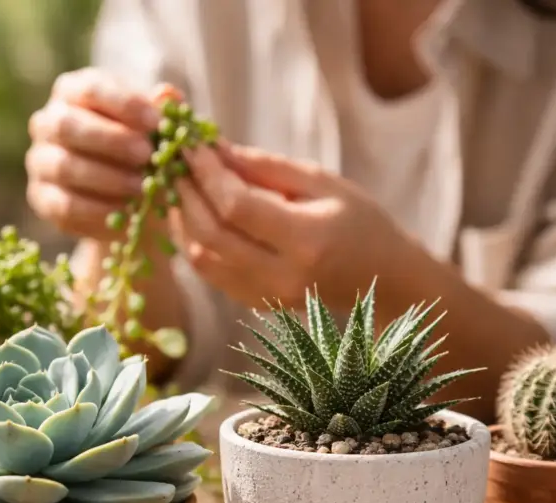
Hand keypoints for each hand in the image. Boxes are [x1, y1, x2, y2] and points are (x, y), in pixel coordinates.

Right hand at [26, 68, 165, 240]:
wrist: (129, 197)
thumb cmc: (141, 147)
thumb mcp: (154, 127)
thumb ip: (162, 110)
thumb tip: (168, 95)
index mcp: (73, 92)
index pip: (91, 89)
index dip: (124, 104)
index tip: (155, 122)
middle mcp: (48, 122)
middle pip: (68, 125)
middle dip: (111, 140)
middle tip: (146, 154)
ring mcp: (40, 160)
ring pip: (65, 166)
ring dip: (107, 177)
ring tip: (142, 187)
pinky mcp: (43, 198)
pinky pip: (65, 204)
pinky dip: (98, 209)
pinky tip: (125, 211)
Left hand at [169, 142, 411, 308]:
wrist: (382, 278)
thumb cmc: (360, 221)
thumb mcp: (322, 182)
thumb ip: (266, 167)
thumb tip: (214, 149)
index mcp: (307, 241)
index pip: (237, 207)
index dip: (206, 173)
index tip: (190, 144)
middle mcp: (283, 276)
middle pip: (211, 234)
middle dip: (185, 193)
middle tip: (173, 161)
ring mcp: (266, 296)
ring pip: (200, 257)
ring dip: (181, 218)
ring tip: (179, 184)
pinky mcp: (256, 304)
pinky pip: (208, 273)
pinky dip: (192, 239)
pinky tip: (192, 213)